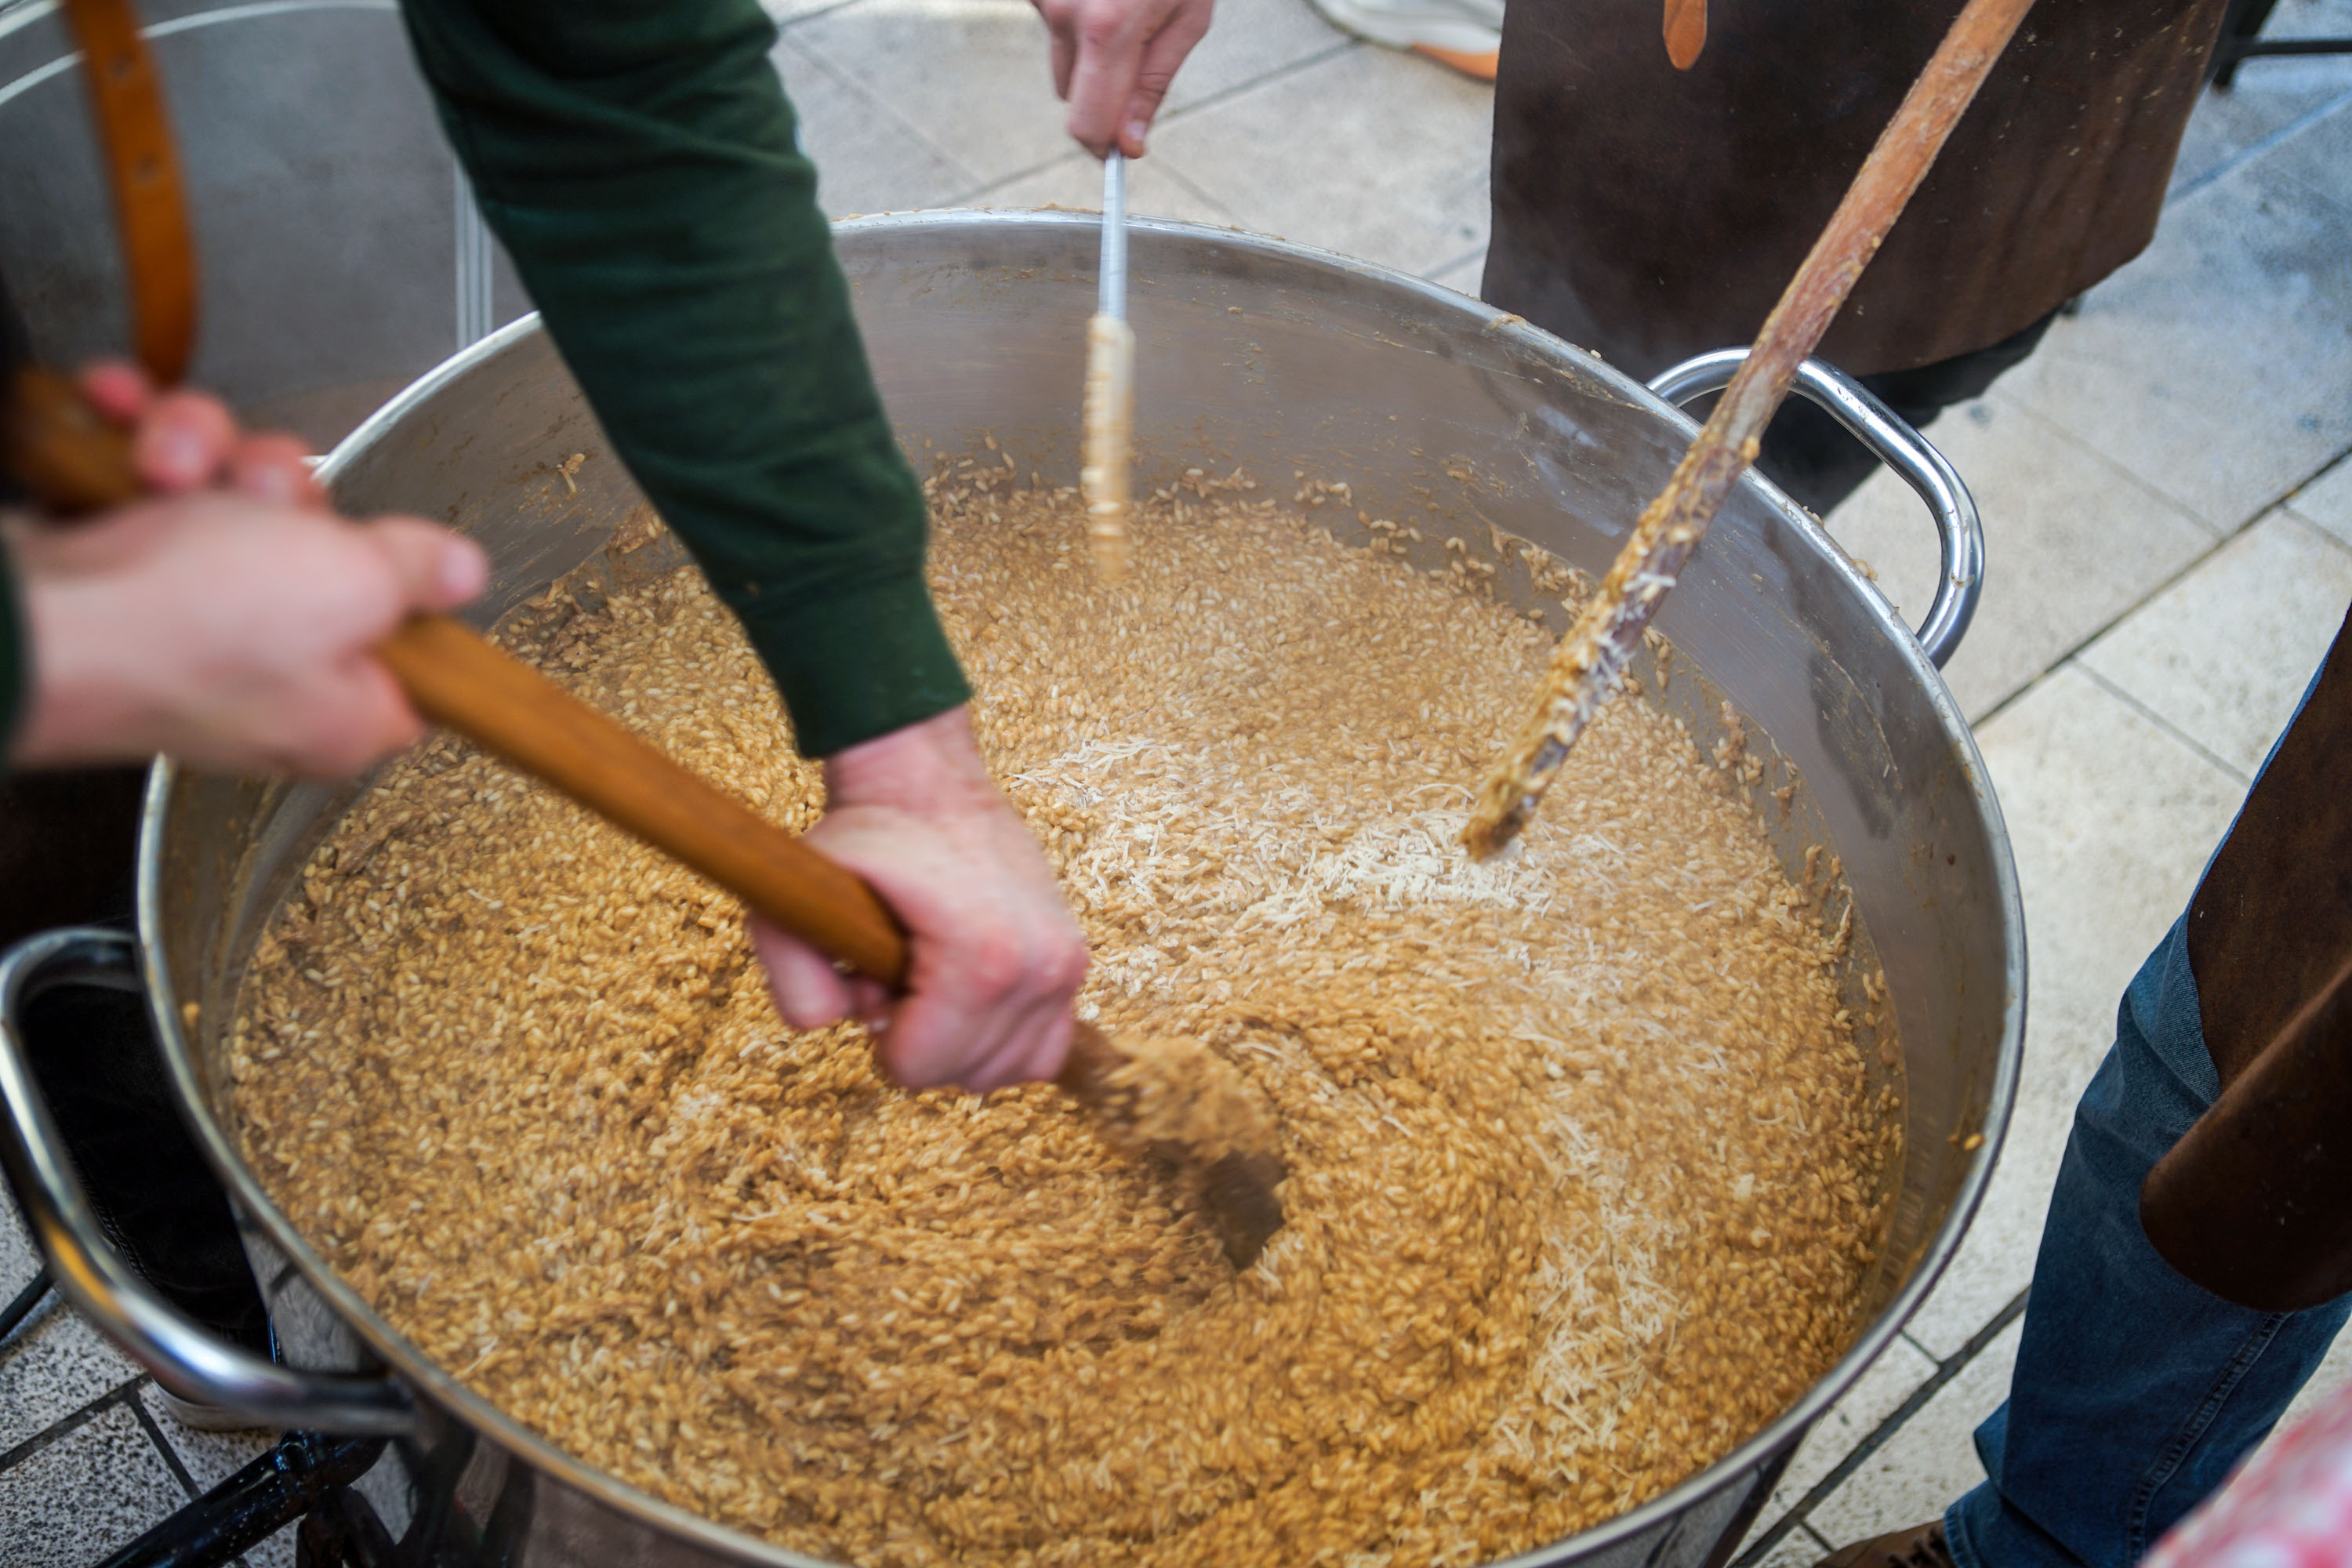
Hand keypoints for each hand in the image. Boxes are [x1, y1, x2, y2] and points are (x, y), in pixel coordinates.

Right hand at [5, 365, 488, 774]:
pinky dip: (130, 435)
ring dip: (197, 449)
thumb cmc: (183, 629)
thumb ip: (414, 571)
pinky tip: (115, 415)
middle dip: (280, 485)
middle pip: (316, 544)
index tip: (386, 553)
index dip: (404, 592)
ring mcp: (185, 620)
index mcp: (340, 707)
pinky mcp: (113, 569)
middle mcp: (267, 670)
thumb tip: (462, 574)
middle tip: (253, 493)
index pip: (408, 657)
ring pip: (229, 494)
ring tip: (163, 468)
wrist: (29, 621)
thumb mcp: (350, 585)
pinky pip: (146, 476)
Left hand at [751, 706, 1089, 1092]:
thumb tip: (828, 1025)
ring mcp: (1065, 966)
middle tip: (899, 974)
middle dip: (918, 1038)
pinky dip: (1001, 1041)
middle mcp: (1039, 967)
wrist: (929, 783)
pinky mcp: (1074, 962)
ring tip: (931, 980)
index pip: (920, 1067)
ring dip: (958, 1042)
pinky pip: (1043, 1049)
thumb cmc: (868, 837)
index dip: (879, 1039)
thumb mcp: (800, 895)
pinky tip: (966, 1000)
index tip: (871, 983)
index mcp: (981, 957)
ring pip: (1004, 1070)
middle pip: (962, 1074)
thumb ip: (791, 977)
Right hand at [1034, 0, 1213, 157]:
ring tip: (1122, 17)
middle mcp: (1065, 13)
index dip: (1105, 147)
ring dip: (1089, 60)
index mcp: (1107, 26)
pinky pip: (1056, 33)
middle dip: (1103, 97)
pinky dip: (1078, 30)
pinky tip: (1103, 0)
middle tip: (1138, 63)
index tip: (1123, 150)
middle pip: (1071, 99)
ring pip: (1062, 67)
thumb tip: (1129, 142)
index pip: (1089, 124)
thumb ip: (1154, 84)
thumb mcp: (1187, 18)